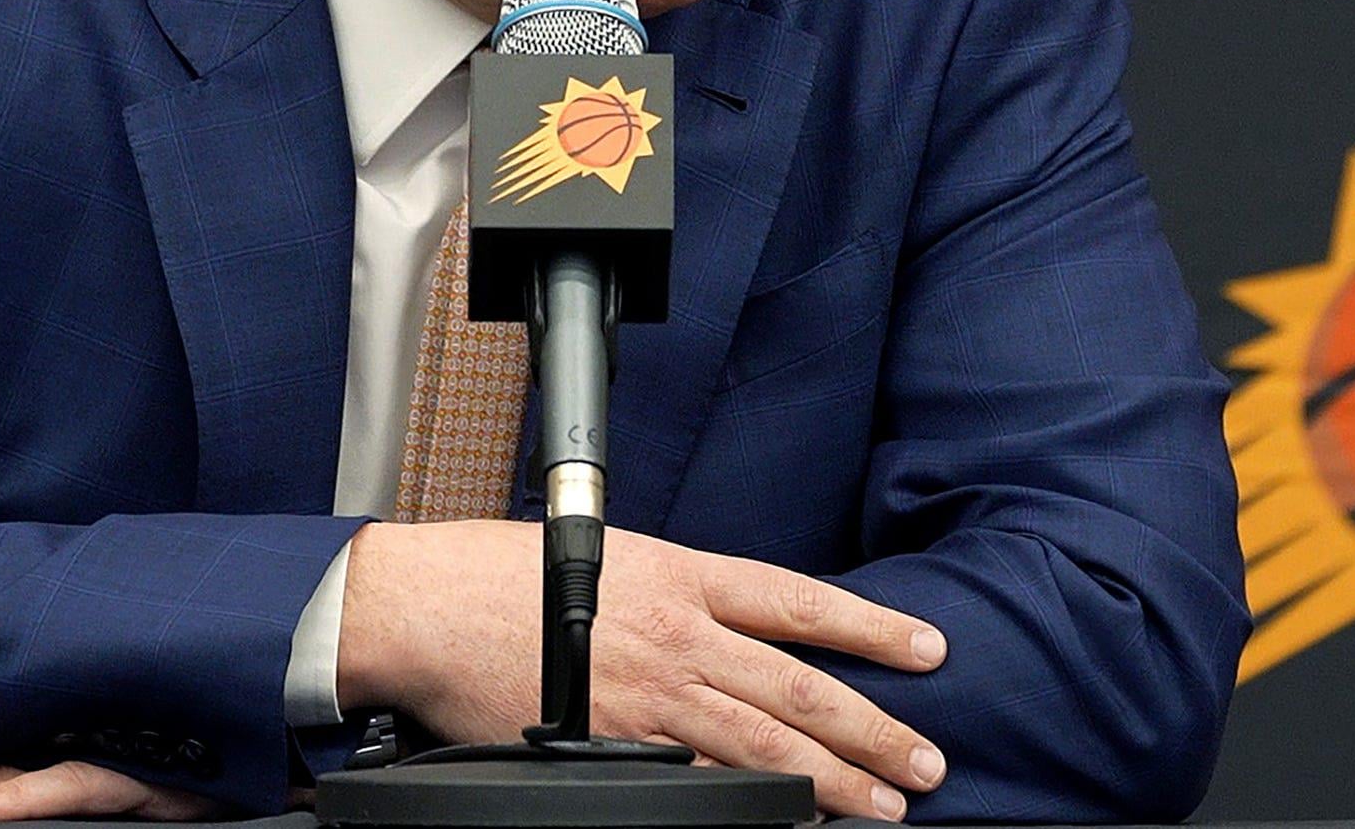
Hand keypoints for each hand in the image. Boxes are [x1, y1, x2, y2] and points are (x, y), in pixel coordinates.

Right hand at [338, 520, 950, 820]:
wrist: (427, 607)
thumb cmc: (496, 574)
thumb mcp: (600, 553)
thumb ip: (666, 592)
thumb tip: (716, 629)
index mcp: (679, 574)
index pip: (799, 600)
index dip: (870, 627)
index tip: (926, 648)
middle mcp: (678, 632)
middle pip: (799, 684)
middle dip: (874, 727)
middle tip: (927, 762)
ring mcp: (649, 693)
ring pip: (765, 739)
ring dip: (835, 778)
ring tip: (886, 805)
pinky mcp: (614, 742)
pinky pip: (700, 780)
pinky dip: (752, 803)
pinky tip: (791, 821)